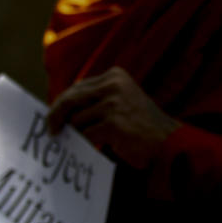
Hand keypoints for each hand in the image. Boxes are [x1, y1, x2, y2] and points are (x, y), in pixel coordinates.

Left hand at [48, 67, 179, 167]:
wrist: (169, 141)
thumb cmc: (143, 125)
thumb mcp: (122, 101)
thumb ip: (97, 99)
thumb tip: (60, 111)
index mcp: (116, 76)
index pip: (77, 87)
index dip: (63, 103)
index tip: (55, 118)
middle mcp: (114, 85)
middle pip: (69, 100)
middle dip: (56, 116)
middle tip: (52, 132)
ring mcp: (114, 103)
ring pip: (76, 121)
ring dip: (79, 134)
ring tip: (91, 141)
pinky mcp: (113, 123)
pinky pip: (86, 136)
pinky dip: (89, 145)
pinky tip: (101, 147)